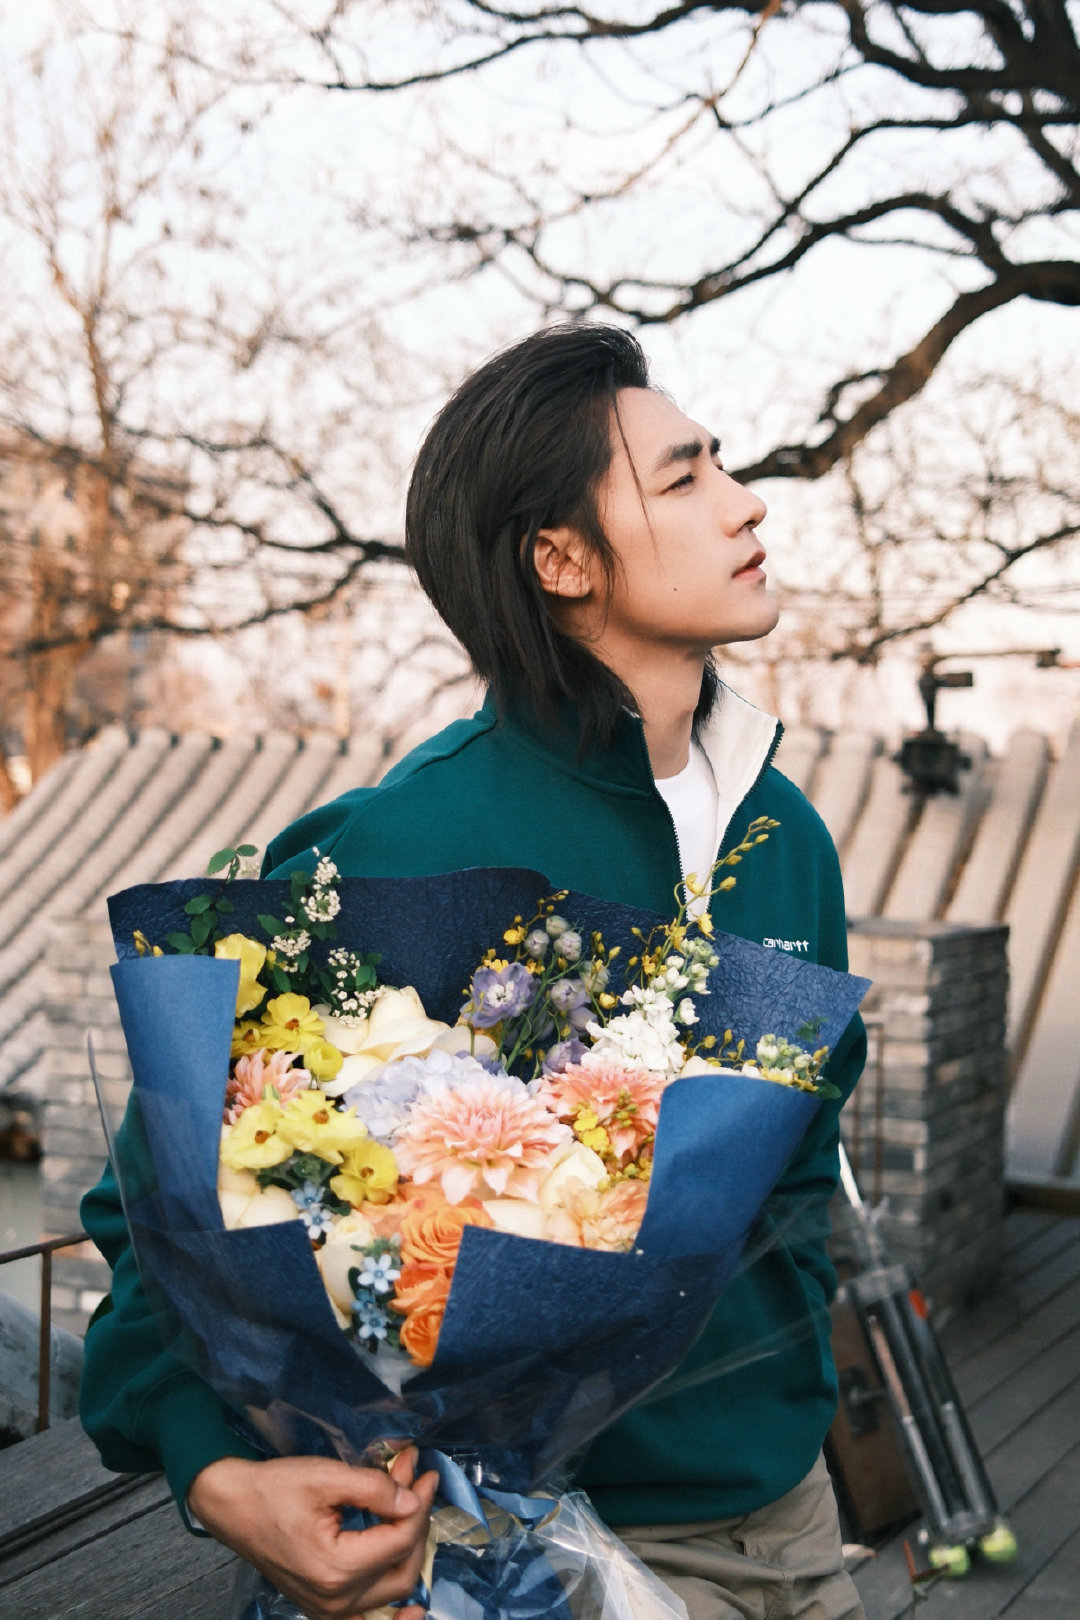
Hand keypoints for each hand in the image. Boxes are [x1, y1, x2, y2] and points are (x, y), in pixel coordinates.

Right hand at [188, 1446, 437, 1619]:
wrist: (233, 1506)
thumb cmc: (274, 1490)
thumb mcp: (327, 1477)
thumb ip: (375, 1490)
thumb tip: (414, 1501)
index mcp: (336, 1569)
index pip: (400, 1540)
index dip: (420, 1503)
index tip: (425, 1473)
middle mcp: (335, 1600)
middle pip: (404, 1569)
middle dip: (417, 1523)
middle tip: (417, 1483)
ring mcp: (328, 1609)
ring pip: (393, 1590)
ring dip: (409, 1550)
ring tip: (411, 1510)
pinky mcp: (324, 1605)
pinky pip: (369, 1612)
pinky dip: (393, 1605)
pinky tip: (410, 1605)